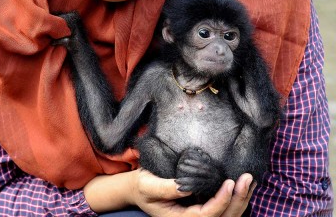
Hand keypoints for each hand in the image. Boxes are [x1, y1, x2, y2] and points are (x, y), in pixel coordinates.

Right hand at [130, 169, 255, 216]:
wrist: (140, 189)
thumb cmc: (143, 187)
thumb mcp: (148, 185)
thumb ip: (166, 188)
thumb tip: (187, 187)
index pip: (207, 215)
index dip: (221, 201)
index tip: (229, 182)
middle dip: (237, 200)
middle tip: (247, 178)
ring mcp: (198, 215)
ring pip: (227, 215)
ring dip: (241, 199)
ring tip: (250, 180)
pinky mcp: (202, 208)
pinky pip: (224, 208)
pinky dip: (236, 198)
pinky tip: (243, 184)